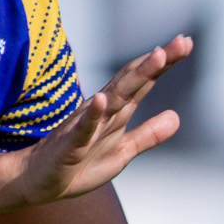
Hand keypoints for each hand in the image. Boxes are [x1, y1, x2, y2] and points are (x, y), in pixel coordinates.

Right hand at [2, 37, 191, 212]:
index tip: (186, 43)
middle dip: (157, 62)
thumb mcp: (122, 152)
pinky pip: (82, 128)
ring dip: (135, 77)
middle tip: (181, 41)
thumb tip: (177, 117)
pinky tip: (101, 100)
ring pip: (113, 97)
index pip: (142, 82)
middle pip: (133, 81)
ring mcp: (84, 125)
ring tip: (156, 56)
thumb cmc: (77, 165)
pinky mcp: (69, 145)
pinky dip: (92, 114)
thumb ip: (148, 135)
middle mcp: (102, 111)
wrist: (37, 182)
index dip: (164, 63)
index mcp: (116, 113)